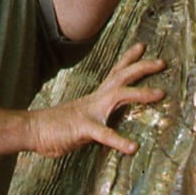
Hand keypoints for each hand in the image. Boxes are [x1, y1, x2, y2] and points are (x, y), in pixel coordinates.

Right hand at [27, 43, 166, 156]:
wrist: (32, 130)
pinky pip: (104, 134)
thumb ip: (97, 115)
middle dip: (143, 67)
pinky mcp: (84, 128)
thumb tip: (107, 117)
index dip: (129, 59)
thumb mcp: (82, 116)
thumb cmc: (56, 126)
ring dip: (141, 93)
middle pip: (123, 76)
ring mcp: (90, 112)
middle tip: (163, 61)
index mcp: (96, 96)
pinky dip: (119, 140)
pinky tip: (132, 148)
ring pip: (120, 96)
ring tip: (161, 94)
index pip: (116, 72)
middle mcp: (96, 99)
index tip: (142, 46)